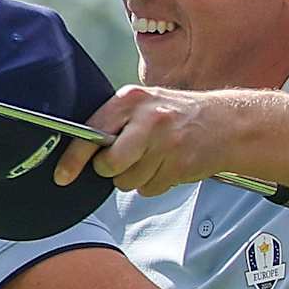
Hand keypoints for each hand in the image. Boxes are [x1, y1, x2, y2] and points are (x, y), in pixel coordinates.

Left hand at [53, 85, 233, 195]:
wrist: (226, 124)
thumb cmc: (178, 116)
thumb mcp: (144, 106)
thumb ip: (115, 123)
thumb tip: (83, 152)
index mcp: (131, 99)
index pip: (92, 132)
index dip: (74, 158)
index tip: (63, 175)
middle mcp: (148, 118)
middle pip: (110, 164)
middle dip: (113, 170)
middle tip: (127, 159)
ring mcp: (165, 142)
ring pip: (128, 181)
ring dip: (136, 178)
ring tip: (154, 159)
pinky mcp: (178, 165)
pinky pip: (150, 189)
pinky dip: (154, 183)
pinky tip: (167, 165)